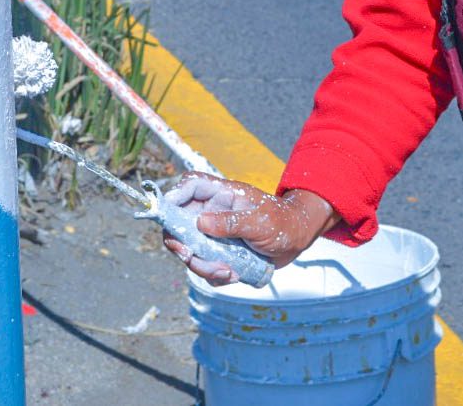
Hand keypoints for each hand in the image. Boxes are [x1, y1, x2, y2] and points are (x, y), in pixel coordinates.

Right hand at [161, 173, 337, 284]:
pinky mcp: (218, 253)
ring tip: (227, 272)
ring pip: (190, 250)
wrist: (296, 239)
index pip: (189, 186)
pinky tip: (233, 274)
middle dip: (181, 244)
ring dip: (202, 265)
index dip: (173, 196)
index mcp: (220, 195)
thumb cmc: (281, 221)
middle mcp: (211, 213)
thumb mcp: (258, 220)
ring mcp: (213, 234)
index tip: (166, 214)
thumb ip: (230, 222)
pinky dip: (215, 275)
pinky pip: (205, 266)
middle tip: (190, 257)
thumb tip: (200, 222)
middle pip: (179, 224)